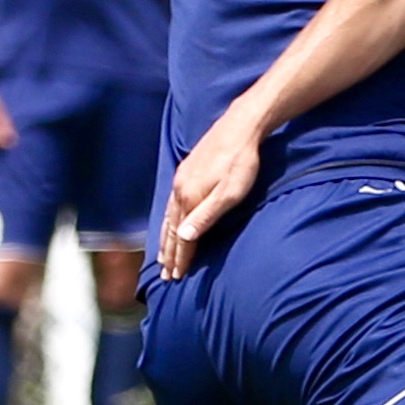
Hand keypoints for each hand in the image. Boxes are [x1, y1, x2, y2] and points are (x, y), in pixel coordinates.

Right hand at [154, 109, 265, 279]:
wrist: (240, 126)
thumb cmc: (241, 162)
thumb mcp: (230, 193)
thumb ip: (207, 216)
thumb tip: (184, 238)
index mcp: (189, 199)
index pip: (182, 237)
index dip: (180, 259)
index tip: (176, 278)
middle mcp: (179, 191)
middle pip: (171, 230)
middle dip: (168, 255)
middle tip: (165, 276)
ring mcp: (180, 180)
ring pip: (169, 217)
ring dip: (165, 240)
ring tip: (163, 257)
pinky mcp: (185, 172)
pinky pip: (171, 205)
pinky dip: (168, 221)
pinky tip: (171, 224)